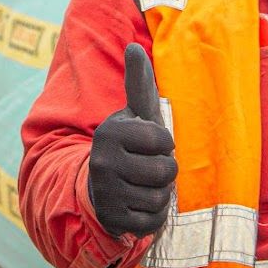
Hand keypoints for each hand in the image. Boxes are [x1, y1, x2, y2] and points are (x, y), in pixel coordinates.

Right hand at [87, 43, 177, 236]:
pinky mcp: (112, 219)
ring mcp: (106, 192)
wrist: (101, 186)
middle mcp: (103, 161)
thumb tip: (133, 47)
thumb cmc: (130, 145)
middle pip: (165, 172)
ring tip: (143, 186)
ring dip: (159, 194)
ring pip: (160, 198)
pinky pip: (152, 221)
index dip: (164, 144)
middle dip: (165, 172)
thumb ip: (138, 83)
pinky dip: (153, 216)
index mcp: (111, 132)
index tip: (150, 144)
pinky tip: (138, 204)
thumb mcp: (134, 115)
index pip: (164, 141)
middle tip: (148, 168)